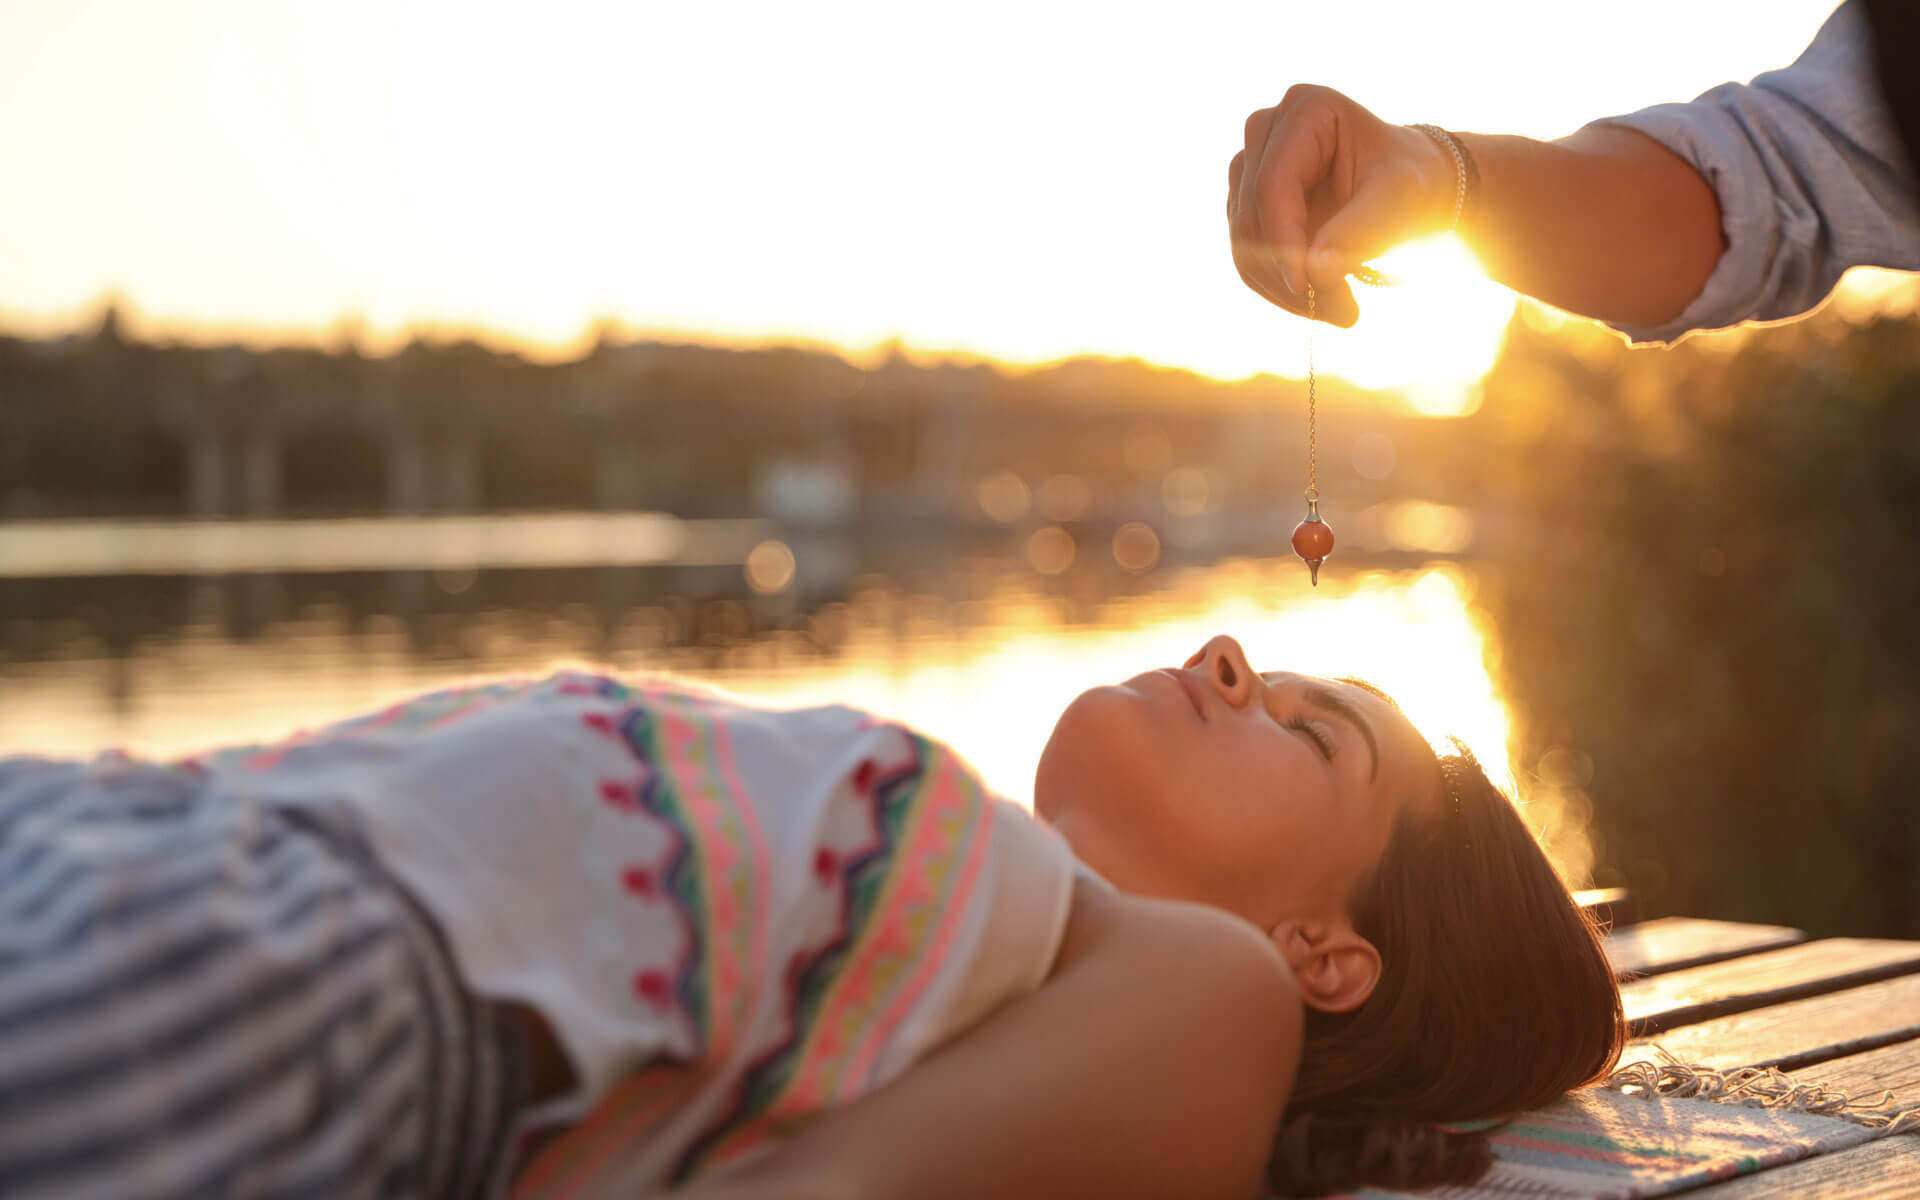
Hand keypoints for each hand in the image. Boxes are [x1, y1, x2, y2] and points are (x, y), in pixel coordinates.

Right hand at [1228, 85, 1456, 325]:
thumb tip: (1313, 275)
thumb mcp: (1399, 201)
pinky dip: (1281, 287)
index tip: (1307, 288)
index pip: (1273, 185)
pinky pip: (1248, 257)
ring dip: (1285, 288)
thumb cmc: (1412, 182)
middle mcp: (1266, 132)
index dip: (1283, 240)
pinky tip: (1322, 302)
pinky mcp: (1247, 205)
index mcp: (1305, 110)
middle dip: (1289, 272)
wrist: (1414, 188)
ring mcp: (1250, 168)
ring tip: (1341, 310)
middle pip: (1251, 216)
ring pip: (1243, 243)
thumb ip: (1358, 232)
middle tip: (1343, 312)